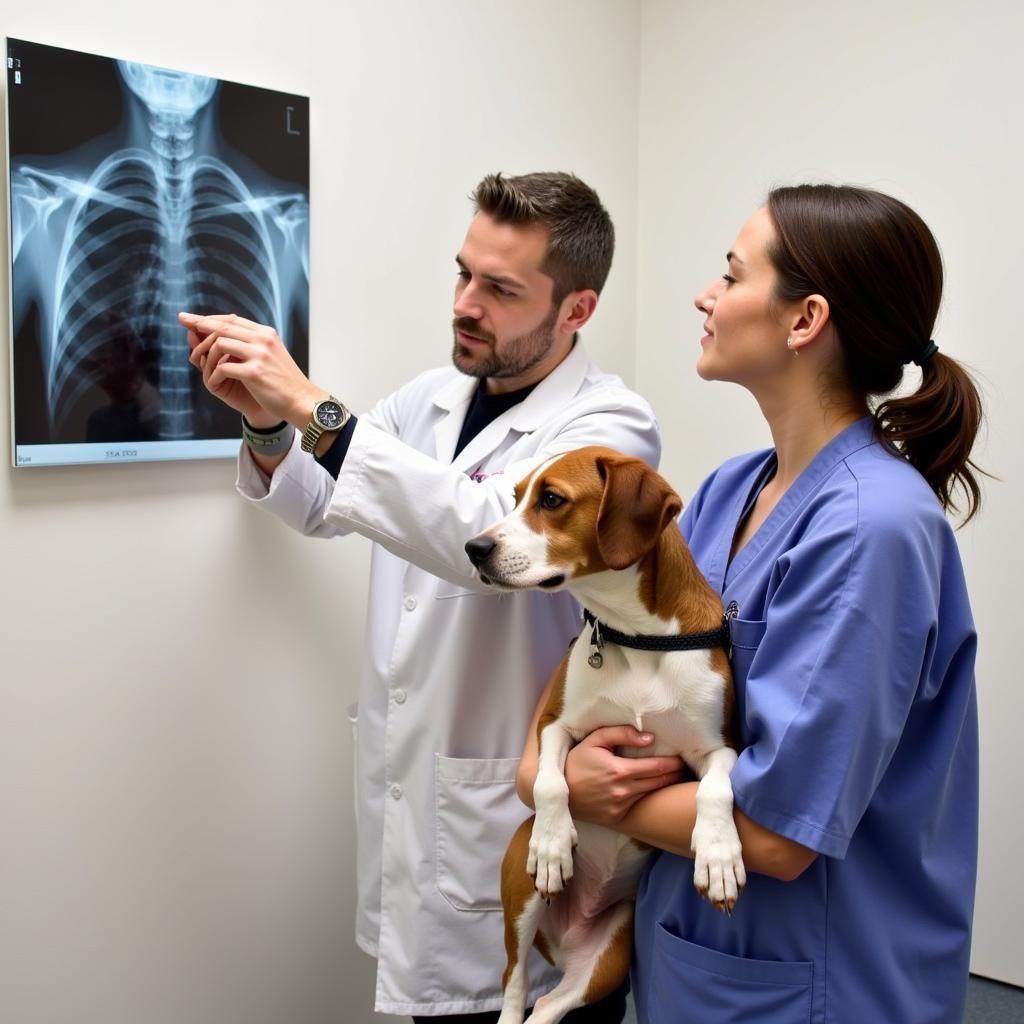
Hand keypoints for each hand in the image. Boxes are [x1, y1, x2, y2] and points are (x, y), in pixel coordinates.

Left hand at [180, 312, 320, 426]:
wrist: (302, 401)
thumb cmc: (284, 383)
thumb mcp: (269, 357)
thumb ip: (248, 346)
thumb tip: (219, 339)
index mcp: (266, 334)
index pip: (232, 319)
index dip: (209, 318)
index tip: (191, 318)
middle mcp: (263, 340)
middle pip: (223, 326)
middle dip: (199, 325)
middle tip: (183, 324)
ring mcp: (259, 355)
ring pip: (220, 343)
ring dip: (206, 354)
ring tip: (203, 366)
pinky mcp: (254, 373)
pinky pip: (222, 367)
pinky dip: (214, 374)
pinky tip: (215, 381)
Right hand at [564, 726, 685, 826]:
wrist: (560, 792)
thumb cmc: (577, 761)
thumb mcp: (595, 740)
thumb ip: (621, 733)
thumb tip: (649, 738)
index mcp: (620, 770)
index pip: (658, 767)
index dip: (674, 762)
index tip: (683, 756)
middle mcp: (623, 791)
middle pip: (660, 782)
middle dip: (675, 773)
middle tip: (684, 766)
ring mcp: (621, 806)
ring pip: (652, 794)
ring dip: (665, 785)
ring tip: (675, 776)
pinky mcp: (617, 817)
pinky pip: (639, 804)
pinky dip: (647, 795)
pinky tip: (652, 788)